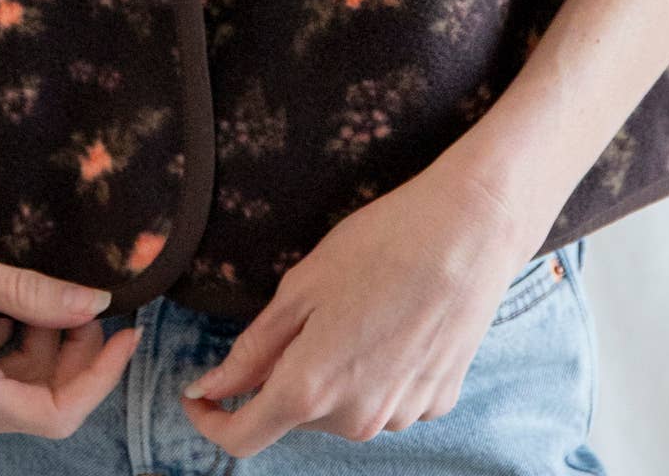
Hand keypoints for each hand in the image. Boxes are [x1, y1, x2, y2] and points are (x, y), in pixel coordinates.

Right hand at [0, 211, 139, 443]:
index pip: (55, 414)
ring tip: (28, 290)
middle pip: (37, 400)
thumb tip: (93, 301)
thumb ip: (26, 291)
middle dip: (69, 352)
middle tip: (80, 295)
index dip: (99, 377)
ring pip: (11, 388)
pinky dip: (3, 341)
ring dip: (36, 343)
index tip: (125, 331)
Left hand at [178, 164, 545, 460]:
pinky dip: (375, 372)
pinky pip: (385, 399)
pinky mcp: (435, 403)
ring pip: (342, 407)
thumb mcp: (301, 286)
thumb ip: (254, 348)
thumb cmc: (381, 246)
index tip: (200, 395)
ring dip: (333, 374)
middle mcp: (355, 418)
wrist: (469, 233)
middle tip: (304, 311)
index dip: (211, 420)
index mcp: (311, 389)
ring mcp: (400, 415)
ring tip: (357, 308)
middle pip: (296, 413)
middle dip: (284, 375)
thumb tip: (213, 386)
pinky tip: (391, 321)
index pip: (243, 436)